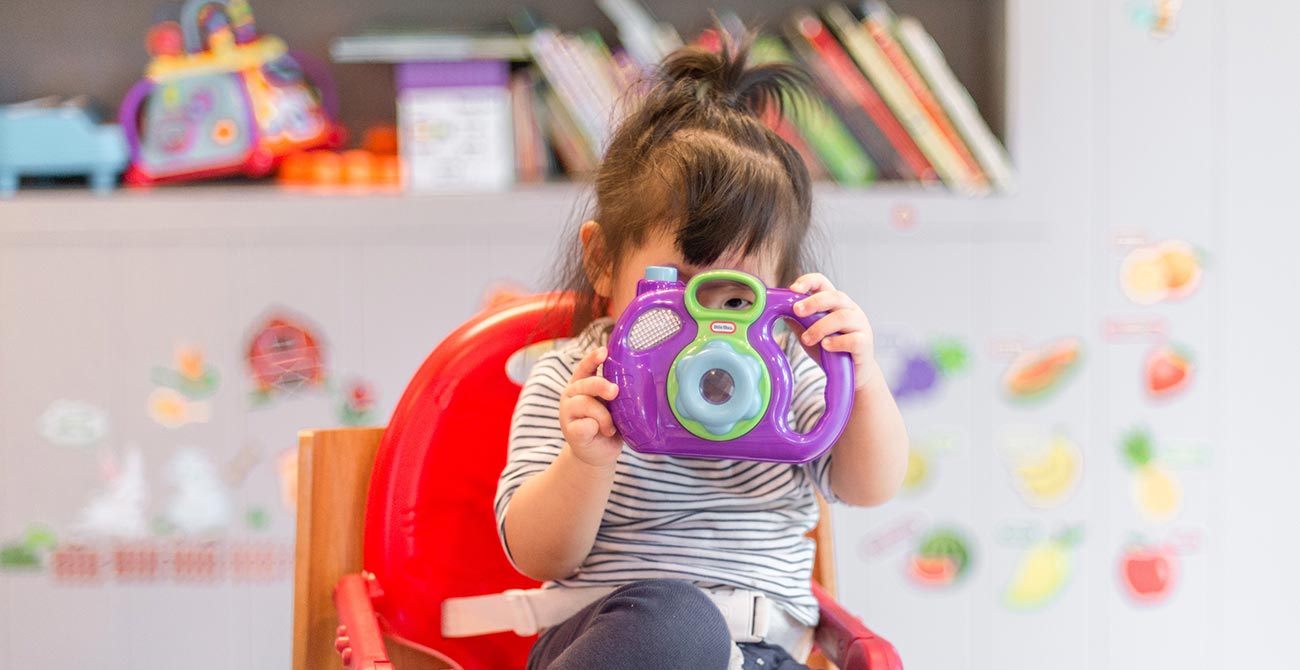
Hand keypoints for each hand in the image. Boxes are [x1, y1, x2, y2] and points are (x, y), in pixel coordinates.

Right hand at [559, 346, 622, 467]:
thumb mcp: (614, 406)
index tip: (604, 351)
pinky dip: (595, 428)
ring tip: (610, 427)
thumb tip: (637, 383)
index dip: (593, 358)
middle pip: (586, 384)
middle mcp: (572, 394)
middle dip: (601, 386)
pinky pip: (584, 425)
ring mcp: (568, 413)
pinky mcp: (570, 431)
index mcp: (583, 384)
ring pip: (585, 404)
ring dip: (603, 416)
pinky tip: (600, 432)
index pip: (586, 367)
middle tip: (615, 391)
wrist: (597, 454)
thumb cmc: (608, 425)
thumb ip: (616, 394)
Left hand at [789, 273, 878, 390]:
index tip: (793, 289)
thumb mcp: (809, 334)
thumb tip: (775, 309)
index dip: (809, 281)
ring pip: (842, 317)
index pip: (823, 283)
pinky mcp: (865, 343)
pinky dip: (837, 342)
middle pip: (834, 296)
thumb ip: (797, 321)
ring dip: (820, 327)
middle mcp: (850, 310)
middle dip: (813, 302)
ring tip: (806, 339)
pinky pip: (853, 339)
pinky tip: (826, 346)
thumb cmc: (830, 351)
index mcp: (835, 303)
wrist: (852, 374)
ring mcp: (860, 325)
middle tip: (796, 310)